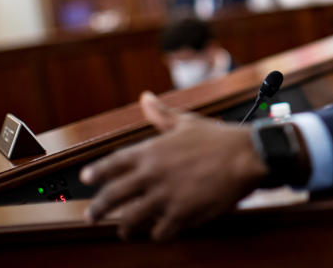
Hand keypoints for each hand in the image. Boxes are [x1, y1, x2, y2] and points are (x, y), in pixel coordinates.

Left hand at [80, 91, 267, 239]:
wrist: (246, 155)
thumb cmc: (218, 138)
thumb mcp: (186, 122)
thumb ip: (161, 115)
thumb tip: (146, 98)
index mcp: (151, 150)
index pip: (112, 164)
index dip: (96, 173)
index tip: (86, 179)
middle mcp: (152, 174)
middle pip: (112, 197)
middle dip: (97, 210)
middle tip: (91, 217)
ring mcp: (165, 196)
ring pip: (131, 220)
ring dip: (125, 228)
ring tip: (124, 232)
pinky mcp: (182, 214)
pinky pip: (160, 232)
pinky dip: (157, 234)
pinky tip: (158, 234)